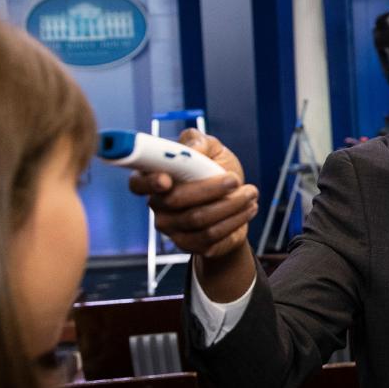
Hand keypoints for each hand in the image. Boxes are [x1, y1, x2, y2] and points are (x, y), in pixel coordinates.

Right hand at [128, 129, 258, 258]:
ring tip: (250, 193)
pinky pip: (211, 235)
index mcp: (155, 177)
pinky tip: (248, 208)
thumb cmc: (216, 172)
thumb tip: (194, 147)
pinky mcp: (188, 245)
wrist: (235, 205)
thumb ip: (199, 142)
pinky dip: (235, 220)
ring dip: (230, 205)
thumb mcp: (213, 150)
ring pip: (199, 219)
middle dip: (210, 189)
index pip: (138, 182)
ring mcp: (171, 227)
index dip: (149, 181)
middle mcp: (157, 204)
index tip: (166, 180)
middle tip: (235, 180)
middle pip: (176, 200)